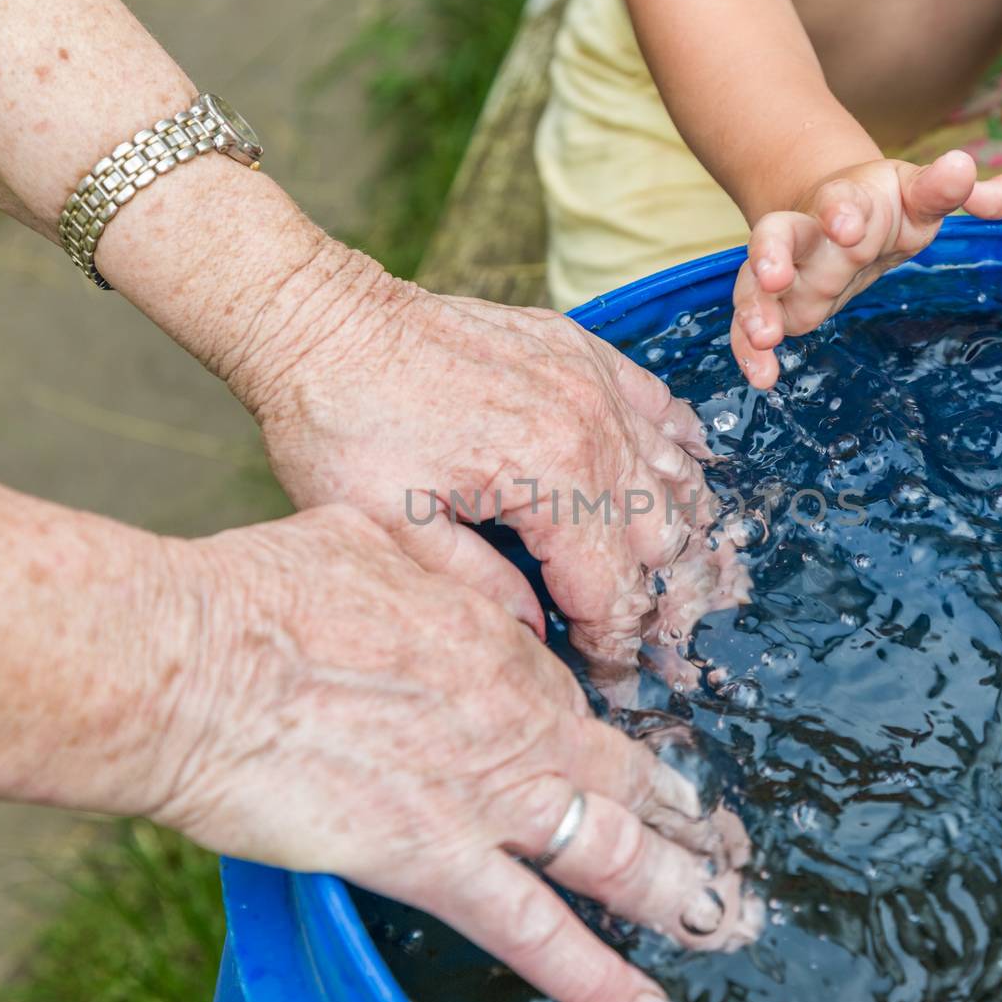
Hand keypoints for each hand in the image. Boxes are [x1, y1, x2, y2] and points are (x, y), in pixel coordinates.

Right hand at [146, 505, 757, 1001]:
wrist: (199, 660)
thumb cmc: (263, 594)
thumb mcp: (372, 543)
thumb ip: (431, 574)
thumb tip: (446, 588)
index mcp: (502, 646)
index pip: (585, 708)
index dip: (623, 746)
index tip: (647, 769)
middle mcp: (519, 722)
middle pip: (630, 781)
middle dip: (688, 821)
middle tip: (728, 850)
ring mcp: (489, 797)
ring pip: (614, 855)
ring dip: (679, 895)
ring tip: (725, 923)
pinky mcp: (436, 862)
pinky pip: (534, 932)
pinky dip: (594, 979)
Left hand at [222, 243, 743, 688]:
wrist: (323, 322)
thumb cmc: (343, 426)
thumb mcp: (390, 529)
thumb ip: (476, 589)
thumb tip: (533, 635)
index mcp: (549, 474)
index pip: (613, 586)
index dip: (616, 645)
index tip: (610, 678)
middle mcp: (588, 423)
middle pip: (662, 536)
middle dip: (660, 600)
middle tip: (647, 642)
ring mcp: (591, 380)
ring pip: (674, 476)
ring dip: (676, 536)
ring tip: (670, 583)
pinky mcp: (581, 351)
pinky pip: (660, 405)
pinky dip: (676, 451)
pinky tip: (678, 481)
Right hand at [731, 150, 977, 388]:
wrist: (843, 219)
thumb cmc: (884, 207)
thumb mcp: (915, 195)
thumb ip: (937, 188)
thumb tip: (963, 165)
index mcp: (843, 202)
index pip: (837, 200)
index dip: (840, 211)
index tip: (846, 227)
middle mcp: (805, 235)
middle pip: (777, 235)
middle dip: (771, 255)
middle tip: (774, 277)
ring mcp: (785, 272)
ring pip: (756, 285)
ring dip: (755, 310)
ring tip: (763, 337)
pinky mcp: (777, 306)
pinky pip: (753, 326)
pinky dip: (750, 350)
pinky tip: (761, 376)